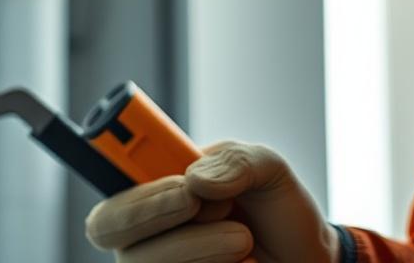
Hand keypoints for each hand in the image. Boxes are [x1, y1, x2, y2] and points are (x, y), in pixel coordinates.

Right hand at [85, 141, 339, 262]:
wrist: (306, 258)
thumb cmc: (276, 210)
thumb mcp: (266, 167)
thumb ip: (233, 161)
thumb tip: (194, 179)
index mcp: (156, 188)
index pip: (108, 179)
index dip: (115, 172)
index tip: (175, 181)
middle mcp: (146, 231)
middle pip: (108, 228)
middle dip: (150, 213)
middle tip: (196, 201)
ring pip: (143, 261)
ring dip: (196, 245)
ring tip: (244, 236)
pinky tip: (243, 262)